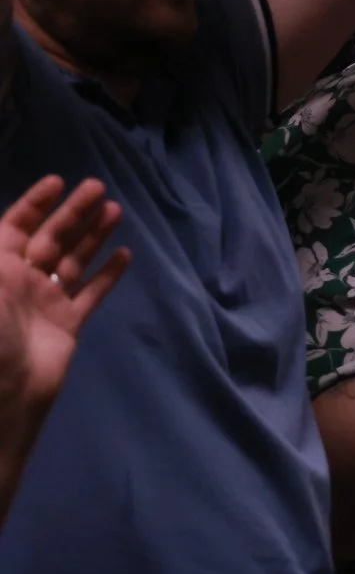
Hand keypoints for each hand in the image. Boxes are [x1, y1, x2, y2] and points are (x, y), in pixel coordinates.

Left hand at [0, 176, 131, 425]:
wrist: (3, 392)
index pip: (16, 226)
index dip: (35, 203)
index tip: (58, 181)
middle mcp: (21, 280)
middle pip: (51, 238)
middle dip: (72, 212)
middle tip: (98, 187)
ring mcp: (45, 301)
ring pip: (74, 260)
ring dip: (92, 235)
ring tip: (115, 210)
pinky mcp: (68, 323)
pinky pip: (91, 293)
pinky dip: (107, 274)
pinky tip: (125, 254)